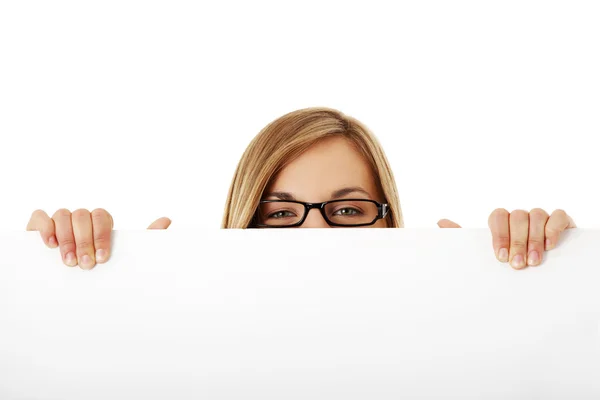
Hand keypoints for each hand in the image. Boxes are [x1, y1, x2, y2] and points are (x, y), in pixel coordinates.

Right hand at [26, 209, 170, 269]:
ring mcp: (59, 222)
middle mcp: (81, 219)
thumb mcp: (123, 258)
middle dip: (85, 241)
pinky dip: (45, 227)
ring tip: (70, 262)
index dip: (101, 235)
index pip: (102, 217)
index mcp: (100, 223)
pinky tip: (50, 245)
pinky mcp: (39, 227)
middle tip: (86, 266)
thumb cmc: (101, 272)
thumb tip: (167, 220)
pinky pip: (40, 217)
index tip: (102, 258)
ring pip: (63, 215)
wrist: (71, 293)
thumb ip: (145, 239)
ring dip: (67, 239)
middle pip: (82, 215)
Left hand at [437, 208, 575, 268]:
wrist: (537, 282)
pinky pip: (558, 216)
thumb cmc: (507, 266)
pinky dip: (554, 228)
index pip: (497, 216)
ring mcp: (541, 218)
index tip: (500, 258)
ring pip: (536, 215)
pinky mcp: (561, 222)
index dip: (499, 235)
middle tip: (517, 265)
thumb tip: (440, 222)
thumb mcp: (483, 257)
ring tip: (534, 262)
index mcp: (501, 222)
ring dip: (534, 239)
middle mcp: (520, 218)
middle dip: (516, 242)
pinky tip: (551, 246)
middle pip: (516, 216)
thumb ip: (463, 240)